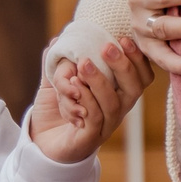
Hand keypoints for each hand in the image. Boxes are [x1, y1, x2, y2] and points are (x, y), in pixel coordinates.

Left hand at [29, 42, 153, 164]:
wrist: (40, 144)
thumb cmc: (54, 112)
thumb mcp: (55, 82)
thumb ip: (59, 61)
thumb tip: (59, 37)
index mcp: (116, 93)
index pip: (141, 76)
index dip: (138, 58)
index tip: (123, 38)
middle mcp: (116, 110)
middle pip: (134, 89)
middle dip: (123, 65)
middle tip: (107, 47)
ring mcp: (105, 125)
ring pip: (112, 103)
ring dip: (99, 81)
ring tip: (83, 64)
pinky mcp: (89, 138)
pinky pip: (94, 118)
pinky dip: (86, 99)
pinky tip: (74, 86)